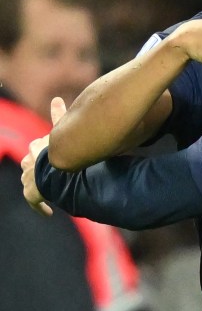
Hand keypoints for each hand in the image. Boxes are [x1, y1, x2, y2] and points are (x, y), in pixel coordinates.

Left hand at [20, 98, 67, 215]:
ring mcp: (29, 177)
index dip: (41, 151)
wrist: (54, 168)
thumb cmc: (61, 149)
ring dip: (38, 185)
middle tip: (53, 174)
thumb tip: (56, 97)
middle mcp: (30, 161)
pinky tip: (48, 213)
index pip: (38, 146)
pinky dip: (40, 208)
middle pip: (30, 163)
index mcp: (37, 147)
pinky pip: (34, 202)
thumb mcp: (61, 131)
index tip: (43, 154)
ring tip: (51, 192)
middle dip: (38, 166)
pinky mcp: (31, 193)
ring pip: (30, 181)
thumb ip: (59, 115)